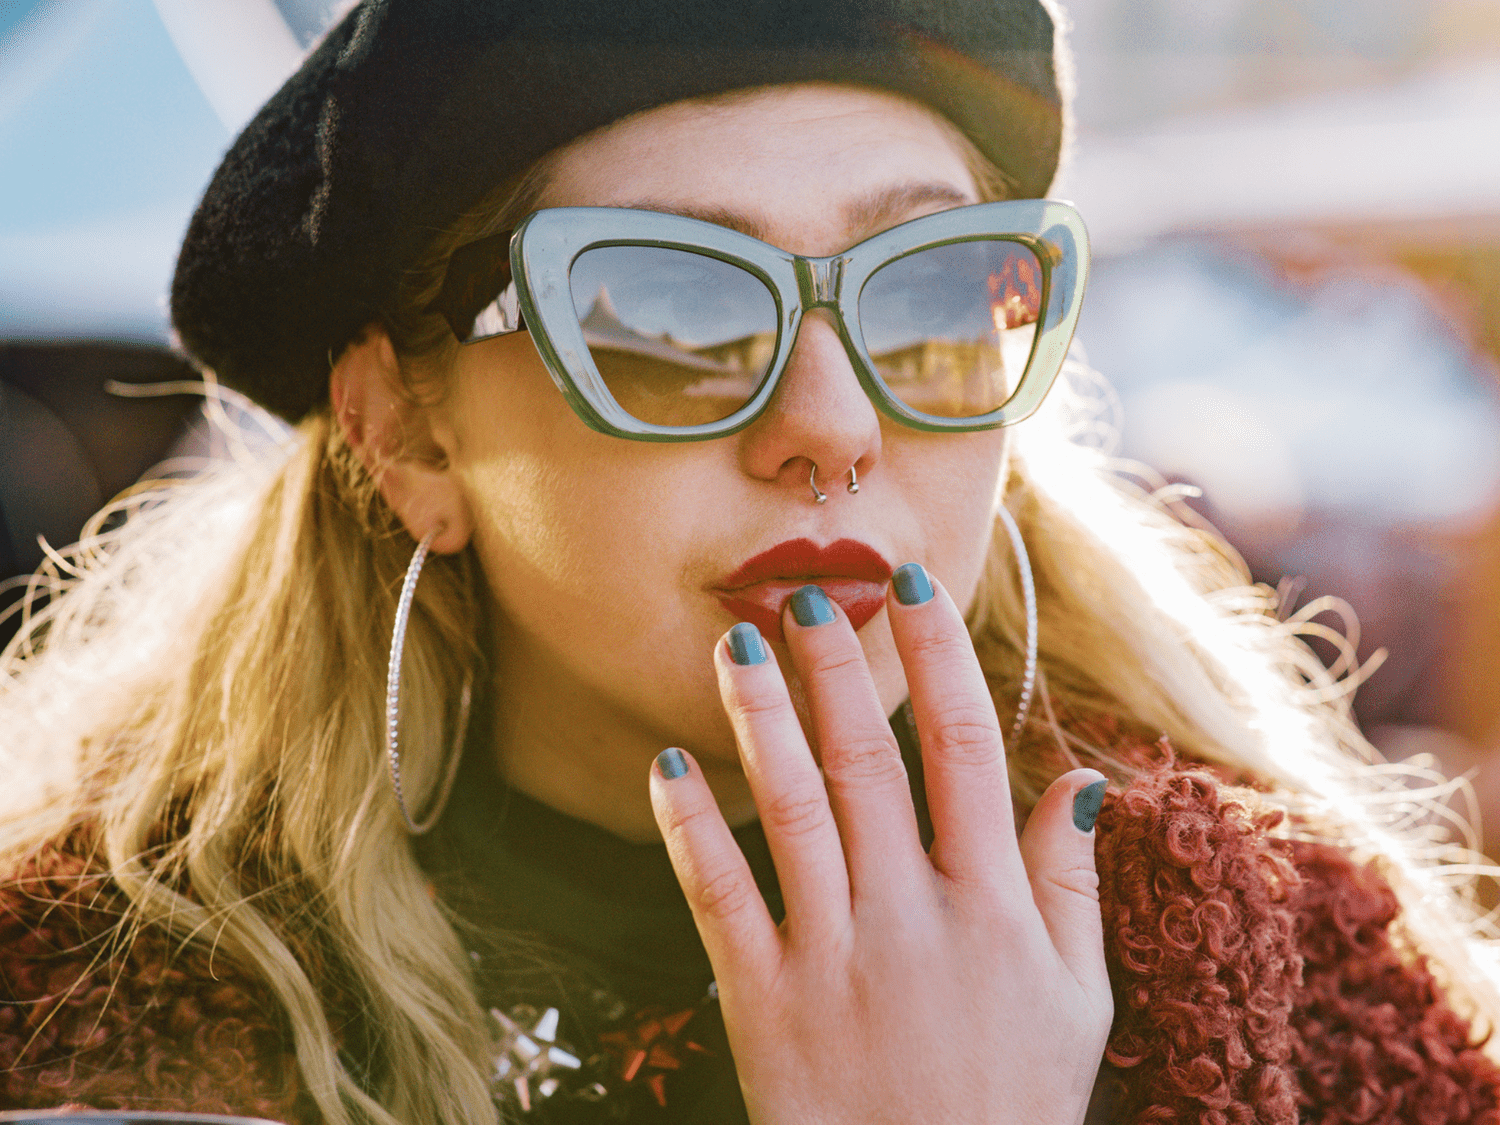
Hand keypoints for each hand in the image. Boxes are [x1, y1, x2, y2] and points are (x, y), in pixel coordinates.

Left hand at [649, 565, 1112, 1124]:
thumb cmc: (1013, 1105)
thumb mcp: (1080, 1002)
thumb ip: (1072, 886)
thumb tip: (1078, 779)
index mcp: (992, 906)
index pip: (967, 747)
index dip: (939, 657)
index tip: (911, 588)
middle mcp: (912, 916)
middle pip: (869, 760)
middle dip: (836, 668)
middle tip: (809, 599)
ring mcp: (833, 957)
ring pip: (791, 809)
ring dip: (760, 718)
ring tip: (732, 645)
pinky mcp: (764, 1001)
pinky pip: (720, 898)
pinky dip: (689, 830)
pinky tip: (666, 767)